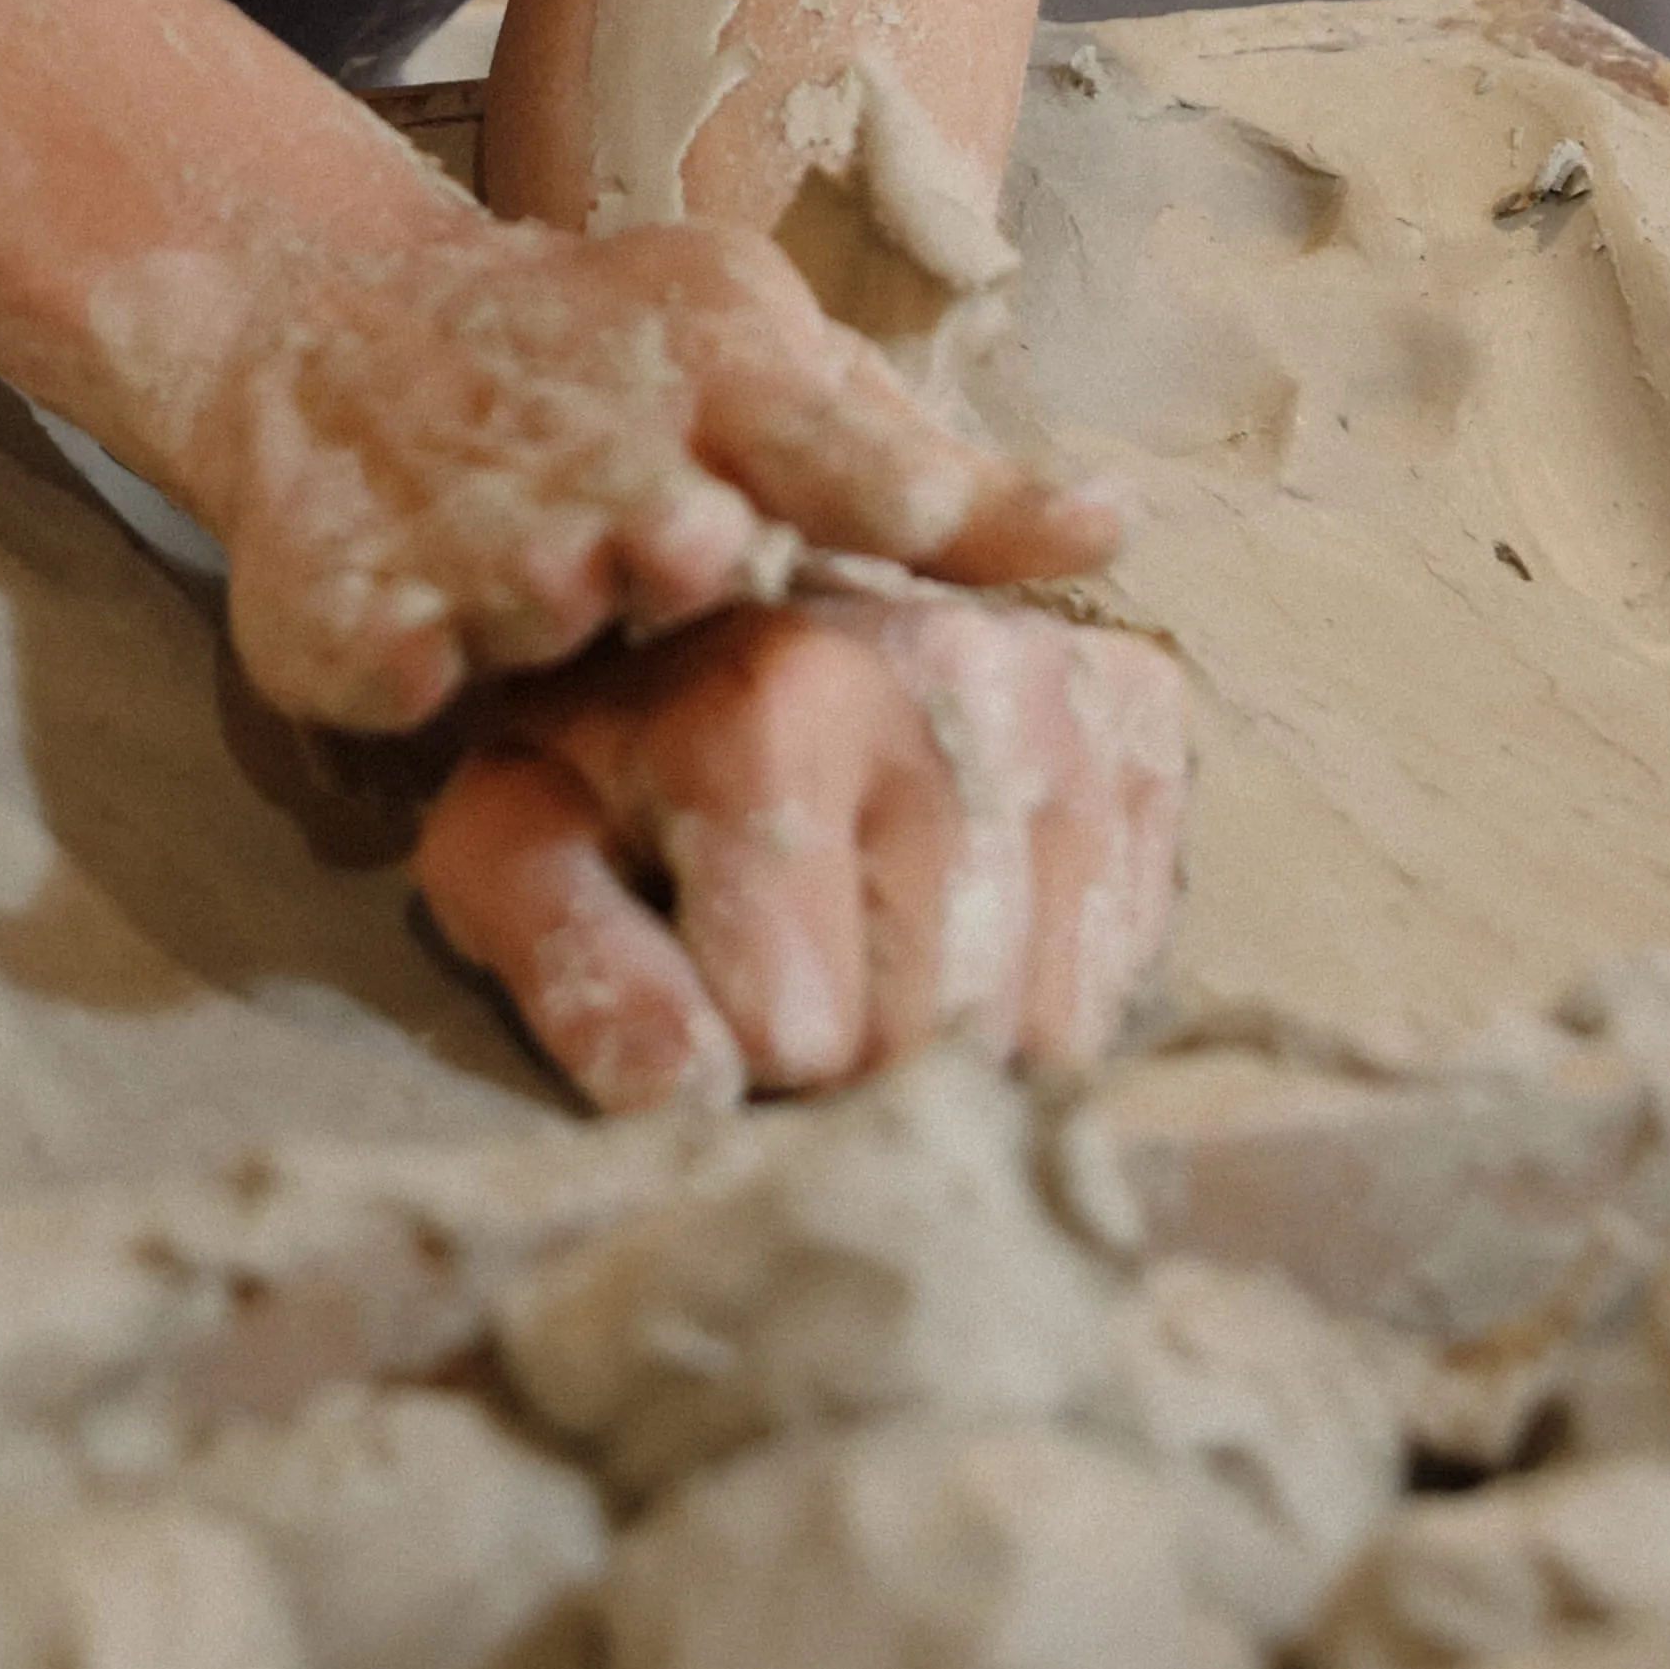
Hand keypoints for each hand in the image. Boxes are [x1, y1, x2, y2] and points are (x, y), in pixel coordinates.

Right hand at [184, 208, 1126, 737]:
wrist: (326, 323)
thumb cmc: (602, 365)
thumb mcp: (766, 363)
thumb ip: (932, 466)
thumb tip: (1117, 524)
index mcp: (716, 363)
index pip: (843, 448)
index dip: (888, 502)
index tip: (898, 531)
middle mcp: (592, 440)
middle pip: (681, 550)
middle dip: (674, 563)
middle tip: (653, 549)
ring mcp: (462, 522)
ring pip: (547, 620)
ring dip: (547, 626)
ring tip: (522, 574)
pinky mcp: (345, 606)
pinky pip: (409, 678)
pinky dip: (414, 666)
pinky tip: (416, 625)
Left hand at [413, 585, 1193, 1115]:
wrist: (744, 574)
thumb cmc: (616, 741)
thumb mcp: (522, 835)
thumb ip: (574, 963)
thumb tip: (689, 1094)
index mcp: (774, 704)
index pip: (799, 1037)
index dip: (736, 1055)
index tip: (702, 986)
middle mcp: (952, 677)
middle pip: (924, 1040)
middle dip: (846, 1058)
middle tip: (791, 970)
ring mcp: (1070, 697)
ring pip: (1041, 1027)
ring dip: (948, 1034)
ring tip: (870, 936)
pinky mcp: (1147, 724)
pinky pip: (1121, 970)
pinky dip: (1041, 983)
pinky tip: (959, 907)